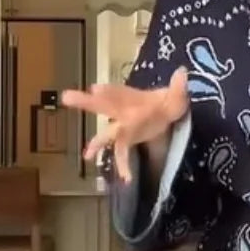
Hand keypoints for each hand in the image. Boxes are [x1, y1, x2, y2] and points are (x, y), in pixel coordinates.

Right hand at [61, 66, 188, 182]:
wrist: (167, 111)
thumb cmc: (168, 101)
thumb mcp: (177, 94)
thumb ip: (178, 86)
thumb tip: (182, 72)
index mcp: (132, 97)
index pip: (118, 92)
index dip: (108, 90)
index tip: (96, 89)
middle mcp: (122, 110)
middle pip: (102, 106)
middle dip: (86, 103)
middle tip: (67, 97)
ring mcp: (122, 126)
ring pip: (106, 134)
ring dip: (96, 143)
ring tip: (87, 154)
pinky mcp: (127, 139)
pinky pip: (121, 152)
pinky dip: (123, 165)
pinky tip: (125, 178)